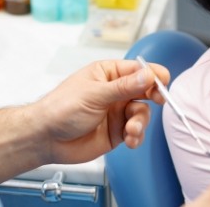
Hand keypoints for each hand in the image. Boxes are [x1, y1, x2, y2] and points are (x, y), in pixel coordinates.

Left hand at [29, 59, 168, 163]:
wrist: (46, 138)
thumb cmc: (62, 108)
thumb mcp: (95, 94)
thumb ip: (123, 87)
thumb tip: (148, 75)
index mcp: (108, 73)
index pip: (137, 70)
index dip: (152, 74)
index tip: (163, 81)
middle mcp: (115, 91)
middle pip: (144, 90)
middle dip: (153, 97)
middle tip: (158, 101)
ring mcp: (117, 111)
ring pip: (142, 113)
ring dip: (140, 121)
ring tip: (131, 130)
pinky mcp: (117, 132)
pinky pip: (135, 131)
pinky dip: (137, 136)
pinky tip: (131, 139)